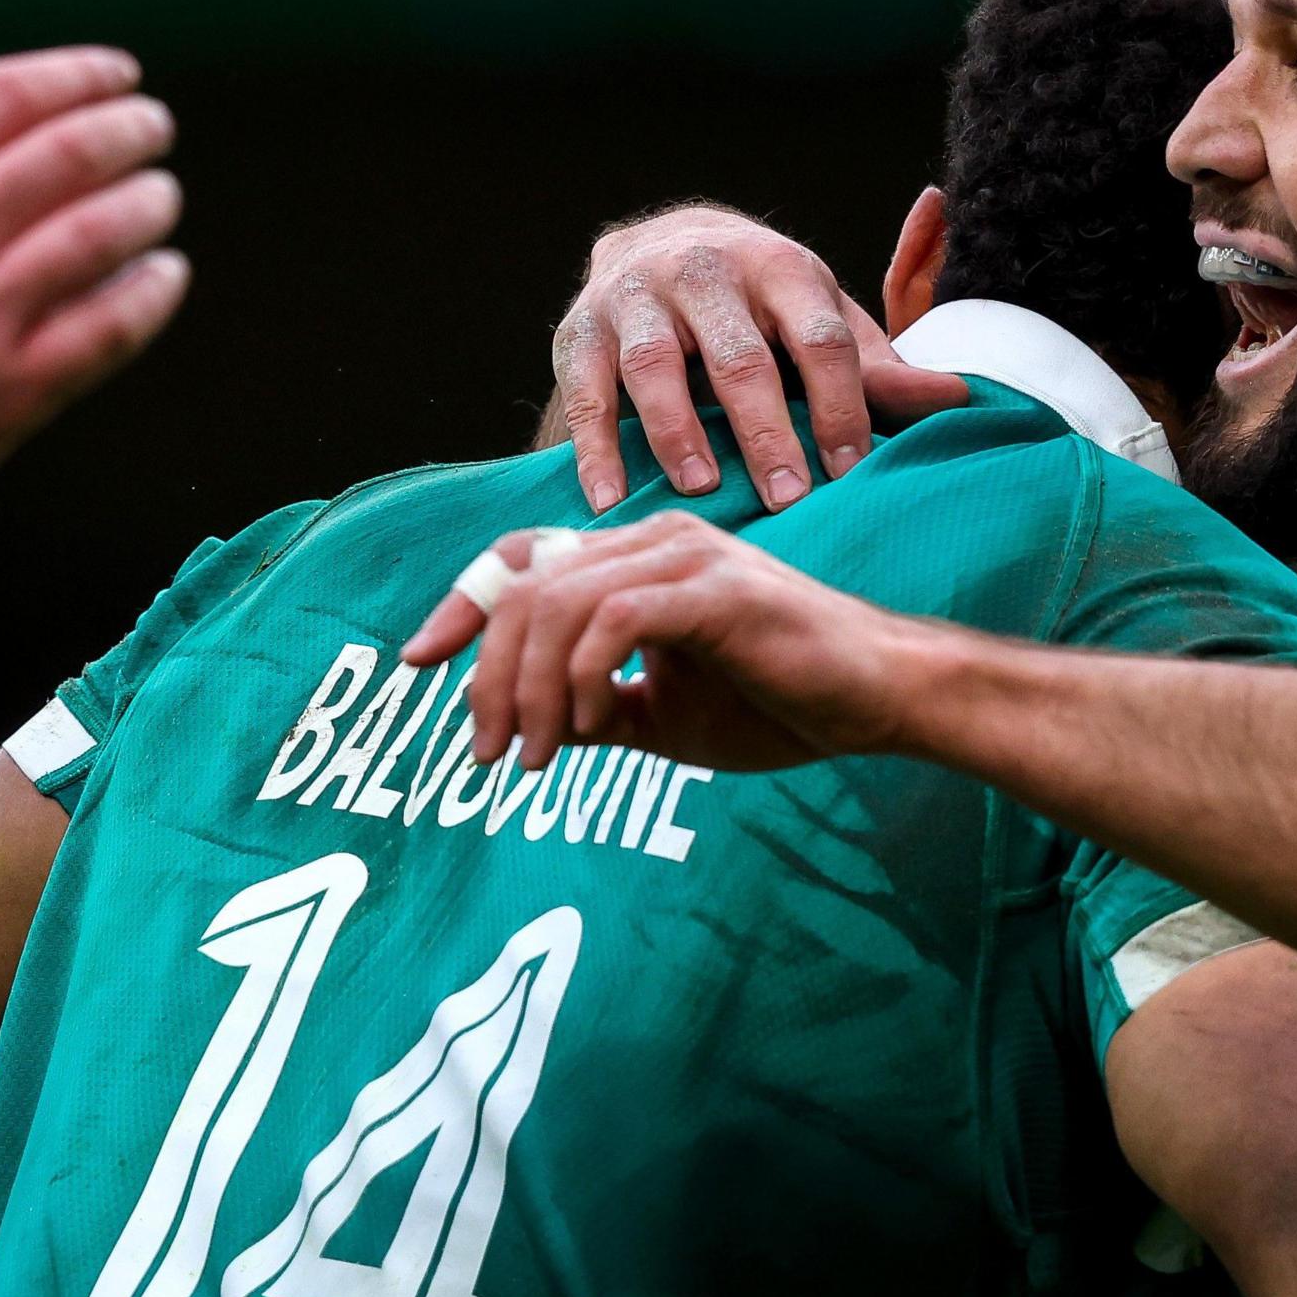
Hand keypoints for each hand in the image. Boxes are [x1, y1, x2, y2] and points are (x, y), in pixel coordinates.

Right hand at [0, 0, 187, 531]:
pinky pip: (103, 330)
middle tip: (154, 126)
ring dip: (146, 205)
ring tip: (161, 195)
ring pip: (94, 237)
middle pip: (64, 156)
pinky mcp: (5, 392)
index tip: (119, 73)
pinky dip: (148, 295)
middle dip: (129, 129)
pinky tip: (164, 274)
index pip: (4, 96)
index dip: (75, 73)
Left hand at [402, 515, 925, 772]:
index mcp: (636, 557)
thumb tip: (528, 728)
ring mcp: (683, 556)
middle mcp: (652, 539)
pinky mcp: (713, 589)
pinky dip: (582, 681)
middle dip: (487, 675)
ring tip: (536, 757)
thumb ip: (595, 709)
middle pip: (524, 588)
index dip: (461, 605)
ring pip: (557, 606)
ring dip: (530, 692)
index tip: (417, 662)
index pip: (521, 560)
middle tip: (487, 752)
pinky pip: (612, 623)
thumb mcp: (661, 714)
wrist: (878, 702)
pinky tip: (588, 730)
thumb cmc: (780, 703)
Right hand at [546, 205, 966, 514]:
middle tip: (788, 497)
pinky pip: (585, 390)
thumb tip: (957, 400)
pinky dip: (594, 445)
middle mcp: (707, 270)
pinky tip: (608, 498)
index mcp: (780, 267)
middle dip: (765, 430)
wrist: (652, 244)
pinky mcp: (578, 327)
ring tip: (701, 490)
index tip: (851, 470)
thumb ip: (871, 365)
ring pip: (656, 365)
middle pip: (740, 356)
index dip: (839, 405)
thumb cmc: (754, 304)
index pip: (818, 339)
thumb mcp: (815, 316)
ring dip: (678, 431)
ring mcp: (636, 296)